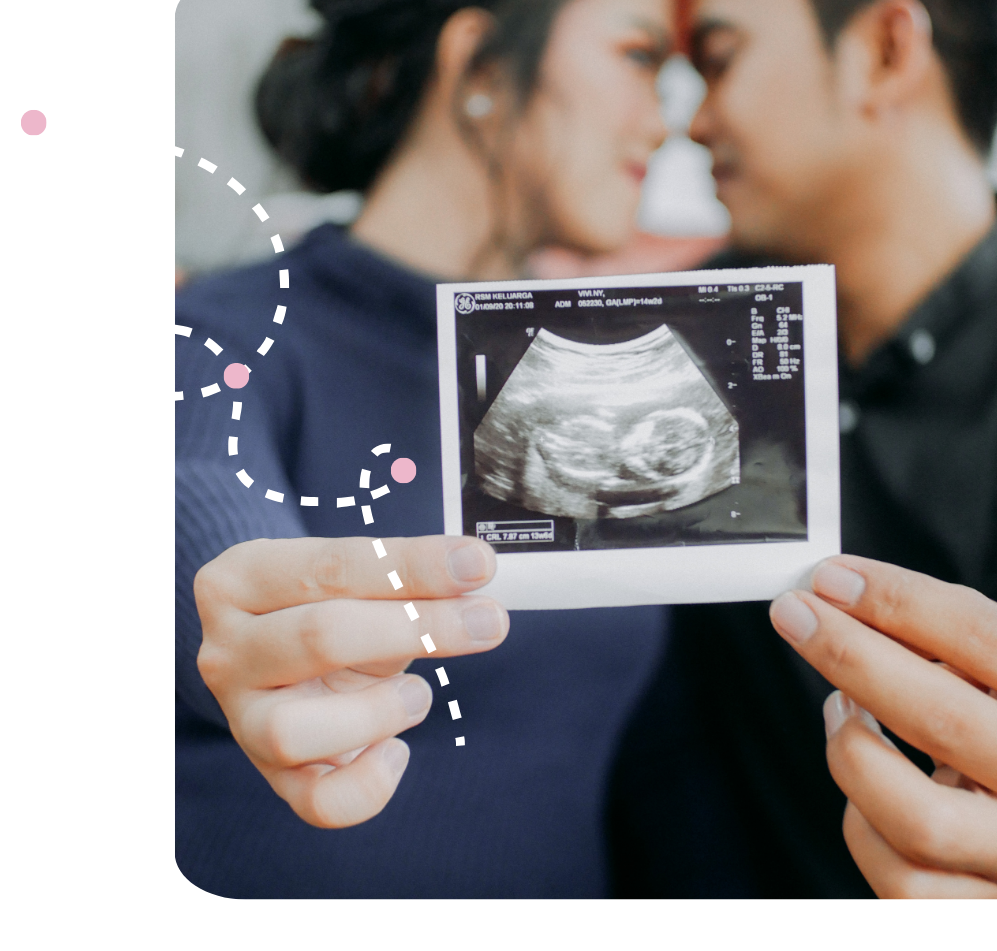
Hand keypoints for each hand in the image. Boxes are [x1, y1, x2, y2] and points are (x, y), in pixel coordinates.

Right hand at [194, 535, 507, 828]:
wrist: (289, 659)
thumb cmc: (331, 609)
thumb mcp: (360, 580)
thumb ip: (407, 574)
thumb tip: (472, 570)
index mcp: (240, 579)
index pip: (329, 567)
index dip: (411, 565)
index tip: (476, 564)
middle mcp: (228, 650)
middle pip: (318, 637)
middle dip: (418, 628)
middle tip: (487, 621)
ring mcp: (244, 720)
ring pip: (292, 731)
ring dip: (378, 711)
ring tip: (418, 693)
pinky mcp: (275, 778)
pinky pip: (317, 803)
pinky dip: (370, 786)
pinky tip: (397, 750)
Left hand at [769, 555, 996, 898]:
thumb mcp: (996, 681)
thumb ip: (954, 643)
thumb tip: (852, 596)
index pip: (982, 639)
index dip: (900, 600)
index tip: (833, 578)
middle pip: (941, 717)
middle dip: (850, 655)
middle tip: (795, 614)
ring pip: (913, 815)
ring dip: (852, 750)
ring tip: (841, 709)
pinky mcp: (980, 909)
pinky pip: (902, 880)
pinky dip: (863, 826)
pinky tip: (865, 792)